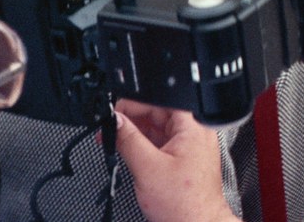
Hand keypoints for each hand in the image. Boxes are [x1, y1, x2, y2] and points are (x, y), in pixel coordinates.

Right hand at [113, 100, 240, 221]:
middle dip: (131, 120)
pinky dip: (143, 148)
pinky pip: (160, 145)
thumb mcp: (147, 167)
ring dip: (135, 135)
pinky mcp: (183, 160)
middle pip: (157, 114)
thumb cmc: (184, 202)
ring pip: (157, 130)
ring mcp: (190, 146)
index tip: (112, 112)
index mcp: (193, 126)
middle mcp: (195, 132)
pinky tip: (130, 155)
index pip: (160, 101)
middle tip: (108, 130)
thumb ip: (128, 140)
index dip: (133, 103)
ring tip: (115, 144)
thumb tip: (113, 121)